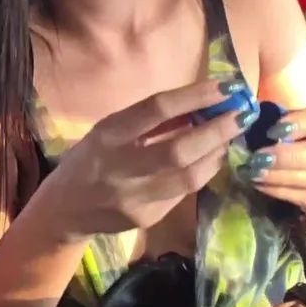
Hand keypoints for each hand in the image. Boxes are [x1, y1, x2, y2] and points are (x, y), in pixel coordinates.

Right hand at [40, 79, 257, 239]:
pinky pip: (183, 193)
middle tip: (242, 116)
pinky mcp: (145, 218)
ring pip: (189, 176)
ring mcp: (134, 196)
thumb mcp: (109, 132)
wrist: (63, 209)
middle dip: (218, 130)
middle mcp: (119, 166)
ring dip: (217, 154)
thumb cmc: (89, 160)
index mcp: (107, 134)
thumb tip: (199, 104)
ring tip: (230, 138)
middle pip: (180, 149)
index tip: (226, 88)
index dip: (195, 96)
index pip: (156, 109)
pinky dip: (202, 173)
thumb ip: (148, 121)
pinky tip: (210, 161)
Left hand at [241, 100, 305, 216]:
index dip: (305, 122)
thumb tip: (245, 120)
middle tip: (257, 158)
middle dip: (289, 157)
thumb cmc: (304, 138)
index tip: (274, 129)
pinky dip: (283, 192)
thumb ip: (277, 119)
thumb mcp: (295, 121)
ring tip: (253, 173)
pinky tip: (261, 186)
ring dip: (281, 177)